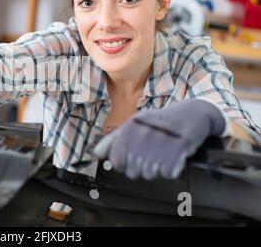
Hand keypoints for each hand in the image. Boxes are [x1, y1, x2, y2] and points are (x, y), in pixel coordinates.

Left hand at [106, 99, 226, 180]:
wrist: (191, 115)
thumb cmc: (160, 122)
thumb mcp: (135, 124)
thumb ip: (113, 139)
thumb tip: (96, 154)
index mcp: (130, 127)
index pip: (116, 161)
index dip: (123, 165)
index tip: (132, 159)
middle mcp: (142, 134)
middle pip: (132, 171)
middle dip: (141, 168)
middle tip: (151, 157)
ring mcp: (159, 141)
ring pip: (149, 174)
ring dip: (156, 170)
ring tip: (162, 156)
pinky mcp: (177, 149)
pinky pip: (167, 174)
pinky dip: (171, 170)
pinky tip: (172, 158)